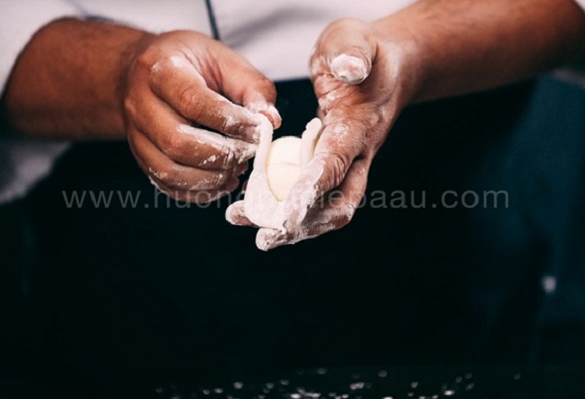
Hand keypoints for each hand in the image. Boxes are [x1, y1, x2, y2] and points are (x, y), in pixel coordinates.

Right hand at [123, 30, 280, 202]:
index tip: (257, 130)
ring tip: (238, 169)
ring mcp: (136, 134)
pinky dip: (200, 191)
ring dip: (211, 178)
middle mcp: (140, 103)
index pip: (192, 101)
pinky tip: (224, 182)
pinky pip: (167, 184)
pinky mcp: (142, 157)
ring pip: (169, 169)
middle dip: (221, 155)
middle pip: (176, 141)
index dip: (229, 121)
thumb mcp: (224, 60)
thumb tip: (270, 121)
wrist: (143, 71)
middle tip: (249, 153)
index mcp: (161, 69)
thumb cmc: (189, 62)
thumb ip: (252, 87)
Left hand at [231, 18, 418, 249]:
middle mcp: (356, 155)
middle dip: (303, 226)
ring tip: (248, 227)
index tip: (289, 212)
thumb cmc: (366, 54)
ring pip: (323, 208)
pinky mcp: (331, 165)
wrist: (385, 69)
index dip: (314, 188)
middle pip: (337, 204)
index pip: (338, 163)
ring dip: (289, 225)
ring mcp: (346, 164)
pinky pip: (311, 196)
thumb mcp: (355, 41)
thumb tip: (350, 69)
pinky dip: (285, 208)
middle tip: (266, 238)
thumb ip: (353, 53)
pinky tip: (253, 208)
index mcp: (360, 128)